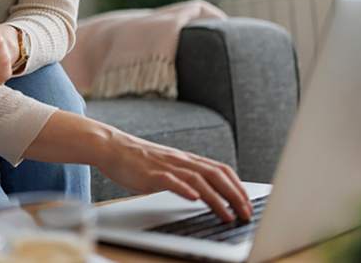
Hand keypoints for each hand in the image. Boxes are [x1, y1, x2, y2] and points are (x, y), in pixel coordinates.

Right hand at [98, 130, 253, 222]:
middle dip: (234, 196)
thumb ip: (185, 175)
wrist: (112, 147)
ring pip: (198, 180)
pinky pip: (171, 181)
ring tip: (227, 215)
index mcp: (186, 159)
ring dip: (216, 199)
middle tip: (246, 214)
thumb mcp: (167, 165)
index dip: (237, 186)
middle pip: (216, 175)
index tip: (248, 203)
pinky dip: (185, 190)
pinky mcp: (150, 174)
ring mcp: (166, 166)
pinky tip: (194, 199)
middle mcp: (180, 161)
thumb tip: (204, 192)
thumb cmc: (137, 160)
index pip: (220, 169)